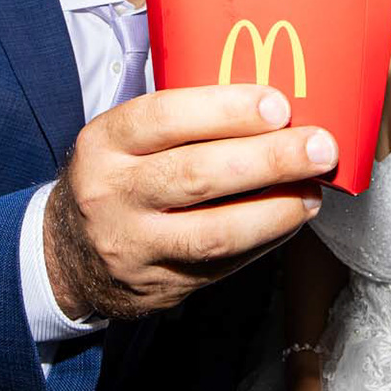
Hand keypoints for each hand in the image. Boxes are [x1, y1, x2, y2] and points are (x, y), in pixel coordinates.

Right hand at [46, 85, 336, 318]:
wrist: (71, 255)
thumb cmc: (120, 177)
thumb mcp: (125, 139)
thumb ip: (183, 122)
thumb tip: (274, 107)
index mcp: (105, 142)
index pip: (164, 118)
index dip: (226, 110)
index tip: (279, 105)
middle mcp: (113, 194)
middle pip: (196, 175)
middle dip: (268, 159)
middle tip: (319, 147)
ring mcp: (135, 246)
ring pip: (214, 231)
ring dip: (276, 210)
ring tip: (313, 190)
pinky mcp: (161, 285)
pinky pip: (224, 264)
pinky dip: (266, 239)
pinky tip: (291, 217)